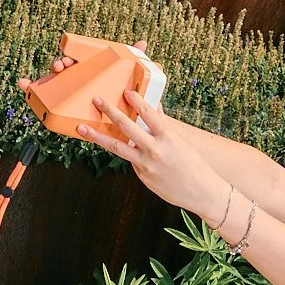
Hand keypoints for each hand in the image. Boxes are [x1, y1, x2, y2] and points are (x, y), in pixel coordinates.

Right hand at [17, 41, 157, 98]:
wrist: (120, 123)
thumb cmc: (119, 95)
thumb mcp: (125, 79)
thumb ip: (133, 60)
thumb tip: (143, 42)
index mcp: (87, 72)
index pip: (74, 61)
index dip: (68, 58)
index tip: (68, 61)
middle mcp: (75, 81)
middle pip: (61, 71)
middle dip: (57, 66)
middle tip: (61, 68)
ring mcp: (67, 94)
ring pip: (49, 83)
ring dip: (37, 79)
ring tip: (29, 80)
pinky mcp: (62, 109)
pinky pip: (43, 101)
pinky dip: (29, 91)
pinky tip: (21, 85)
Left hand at [78, 88, 223, 218]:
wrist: (201, 192)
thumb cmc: (195, 165)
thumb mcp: (181, 142)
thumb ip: (163, 125)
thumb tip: (153, 107)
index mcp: (168, 137)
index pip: (148, 113)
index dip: (136, 100)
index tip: (126, 91)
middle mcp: (154, 150)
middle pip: (126, 127)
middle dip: (110, 112)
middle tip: (97, 100)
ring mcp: (146, 165)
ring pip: (117, 147)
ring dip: (97, 136)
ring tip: (82, 128)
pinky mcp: (142, 177)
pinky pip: (131, 161)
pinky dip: (128, 153)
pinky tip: (127, 151)